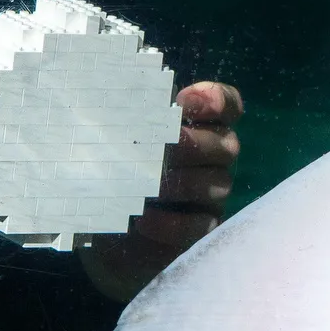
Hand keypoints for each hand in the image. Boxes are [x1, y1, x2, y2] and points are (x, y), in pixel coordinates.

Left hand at [78, 80, 242, 302]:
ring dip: (182, 183)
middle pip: (227, 144)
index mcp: (196, 128)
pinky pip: (202, 225)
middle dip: (194, 144)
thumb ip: (123, 125)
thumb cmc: (110, 176)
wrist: (102, 231)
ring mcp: (211, 196)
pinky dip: (173, 223)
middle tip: (162, 147)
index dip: (215, 99)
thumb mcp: (111, 147)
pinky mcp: (202, 230)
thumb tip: (109, 108)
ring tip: (149, 188)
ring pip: (218, 183)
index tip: (184, 102)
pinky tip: (144, 221)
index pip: (226, 106)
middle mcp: (212, 159)